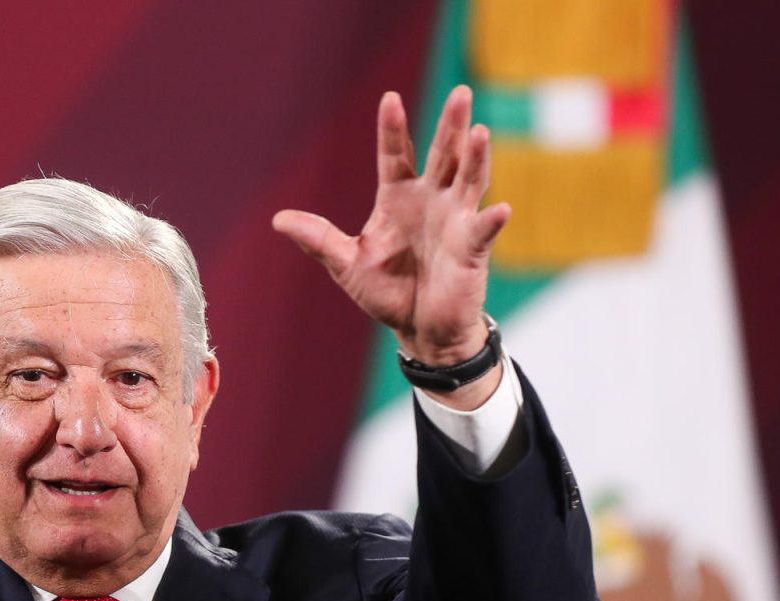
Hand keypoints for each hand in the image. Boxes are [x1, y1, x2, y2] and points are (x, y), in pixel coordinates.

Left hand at [273, 86, 506, 366]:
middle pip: (443, 154)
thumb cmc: (388, 292)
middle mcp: (431, 201)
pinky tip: (500, 210)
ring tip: (480, 132)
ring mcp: (456, 221)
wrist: (419, 329)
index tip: (390, 99)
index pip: (396, 155)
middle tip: (460, 93)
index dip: (393, 129)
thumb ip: (318, 239)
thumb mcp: (347, 263)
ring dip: (476, 158)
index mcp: (399, 198)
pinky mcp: (472, 250)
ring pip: (469, 181)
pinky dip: (491, 221)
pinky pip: (483, 232)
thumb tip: (278, 219)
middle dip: (451, 125)